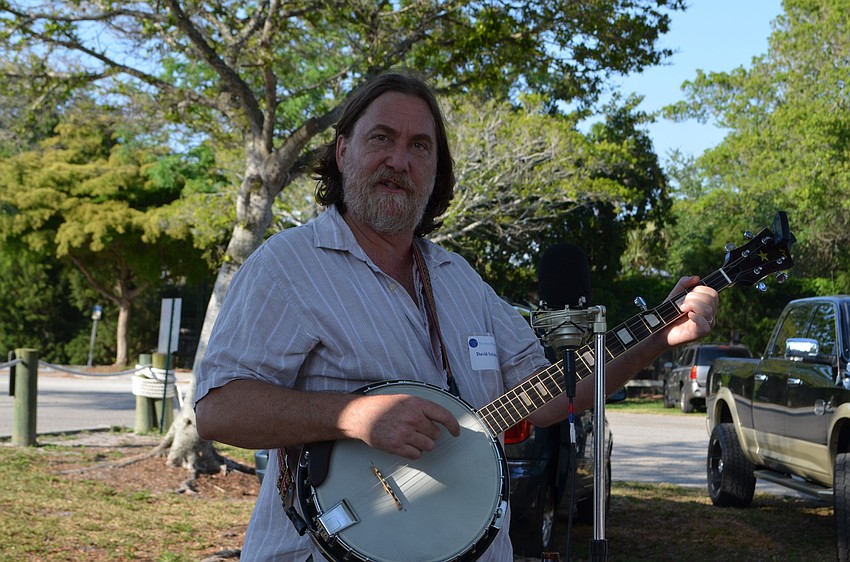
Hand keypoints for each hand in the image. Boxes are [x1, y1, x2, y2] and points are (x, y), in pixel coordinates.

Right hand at [342, 393, 460, 459]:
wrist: (361, 415)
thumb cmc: (382, 407)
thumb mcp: (405, 400)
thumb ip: (422, 408)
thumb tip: (440, 421)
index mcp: (417, 404)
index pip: (444, 415)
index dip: (453, 425)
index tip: (456, 432)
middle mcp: (413, 418)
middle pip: (436, 434)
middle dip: (429, 434)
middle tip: (416, 430)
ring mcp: (405, 432)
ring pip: (428, 446)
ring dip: (422, 444)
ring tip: (409, 437)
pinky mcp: (396, 446)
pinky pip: (416, 455)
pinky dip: (413, 452)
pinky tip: (404, 444)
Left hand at [664, 275, 717, 346]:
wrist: (659, 327)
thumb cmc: (669, 312)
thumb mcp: (675, 294)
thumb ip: (684, 283)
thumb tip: (696, 278)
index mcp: (706, 304)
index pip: (712, 292)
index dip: (699, 290)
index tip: (686, 295)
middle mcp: (710, 314)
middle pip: (711, 298)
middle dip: (693, 297)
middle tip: (681, 304)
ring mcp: (706, 324)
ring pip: (708, 310)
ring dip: (692, 305)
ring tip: (681, 309)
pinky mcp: (700, 333)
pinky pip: (705, 324)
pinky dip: (696, 317)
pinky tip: (689, 315)